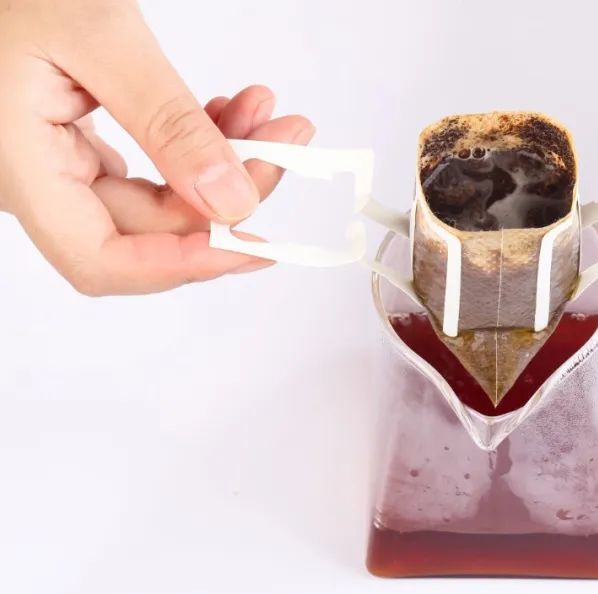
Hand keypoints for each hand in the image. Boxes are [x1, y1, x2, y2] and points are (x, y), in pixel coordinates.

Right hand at [0, 0, 314, 294]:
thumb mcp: (101, 39)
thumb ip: (168, 124)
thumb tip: (231, 200)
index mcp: (19, 168)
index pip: (102, 259)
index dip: (182, 263)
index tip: (254, 246)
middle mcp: (33, 181)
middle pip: (146, 230)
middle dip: (227, 195)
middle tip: (285, 142)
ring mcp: (55, 165)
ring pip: (158, 200)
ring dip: (222, 166)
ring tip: (266, 115)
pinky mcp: (76, 145)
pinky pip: (149, 170)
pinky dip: (195, 146)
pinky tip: (228, 113)